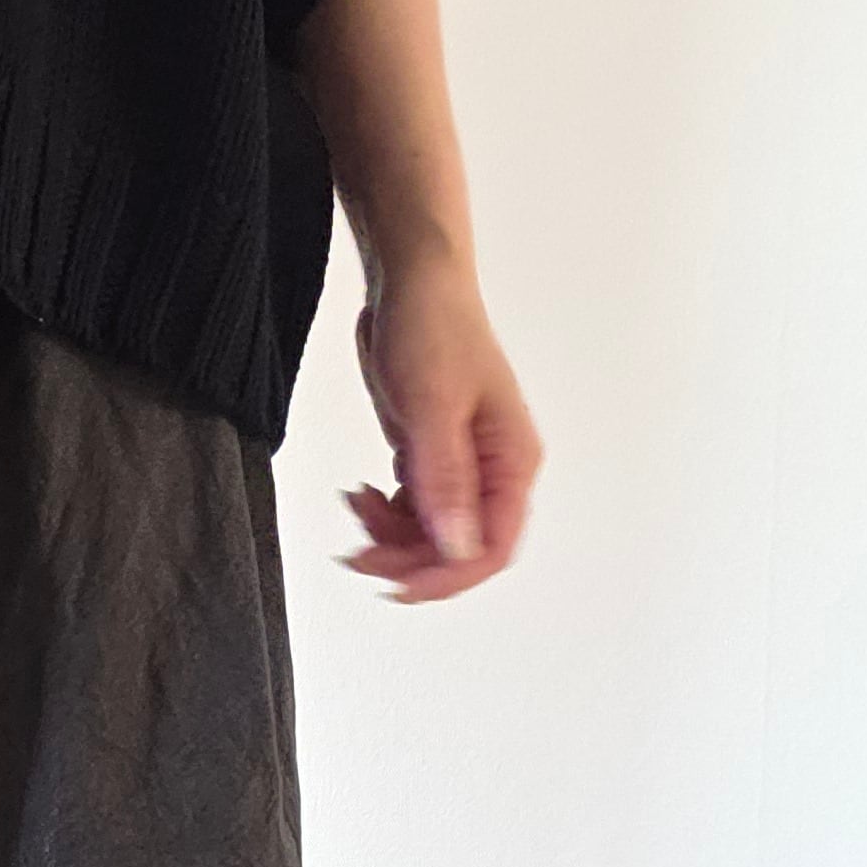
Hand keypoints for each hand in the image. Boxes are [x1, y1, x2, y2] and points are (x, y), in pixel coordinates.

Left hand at [338, 242, 540, 602]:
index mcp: (512, 461)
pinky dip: (382, 514)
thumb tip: (457, 546)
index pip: (493, 546)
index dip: (449, 575)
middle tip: (358, 554)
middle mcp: (493, 469)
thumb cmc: (433, 328)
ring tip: (354, 510)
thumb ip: (445, 479)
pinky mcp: (430, 454)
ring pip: (430, 532)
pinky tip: (359, 497)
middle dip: (408, 559)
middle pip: (458, 547)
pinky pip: (411, 507)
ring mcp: (461, 464)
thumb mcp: (432, 406)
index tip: (399, 584)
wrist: (411, 282)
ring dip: (390, 538)